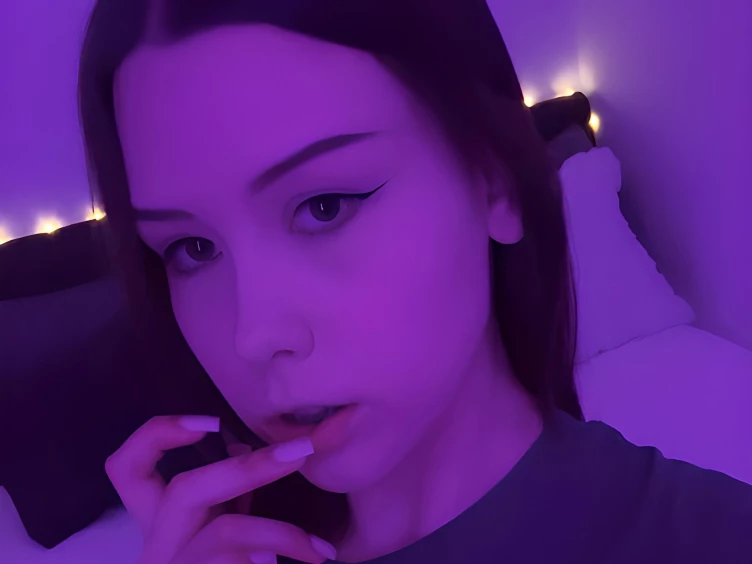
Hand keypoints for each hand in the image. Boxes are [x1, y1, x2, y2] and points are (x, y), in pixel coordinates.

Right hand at [105, 415, 337, 563]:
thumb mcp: (222, 538)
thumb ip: (230, 502)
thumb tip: (247, 447)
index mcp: (162, 529)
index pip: (126, 470)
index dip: (158, 435)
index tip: (212, 420)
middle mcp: (157, 552)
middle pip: (186, 491)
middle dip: (250, 466)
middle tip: (304, 451)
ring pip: (222, 534)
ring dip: (278, 532)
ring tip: (321, 552)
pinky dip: (269, 558)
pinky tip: (305, 562)